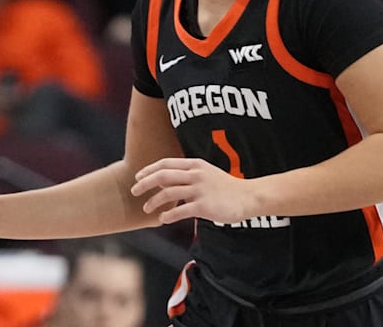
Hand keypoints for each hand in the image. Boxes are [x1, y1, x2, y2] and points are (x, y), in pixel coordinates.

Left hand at [131, 158, 258, 224]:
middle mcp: (196, 175)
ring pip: (168, 193)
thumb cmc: (226, 187)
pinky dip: (168, 215)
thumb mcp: (206, 173)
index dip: (149, 170)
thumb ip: (187, 175)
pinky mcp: (204, 206)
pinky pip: (180, 211)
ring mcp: (200, 190)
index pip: (166, 163)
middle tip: (133, 191)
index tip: (137, 177)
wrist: (248, 197)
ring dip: (153, 201)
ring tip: (146, 209)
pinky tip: (162, 219)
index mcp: (195, 165)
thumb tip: (164, 182)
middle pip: (162, 176)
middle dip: (144, 183)